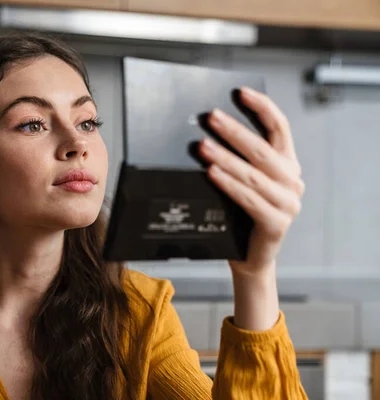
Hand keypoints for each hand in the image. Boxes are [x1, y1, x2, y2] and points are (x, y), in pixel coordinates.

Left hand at [199, 87, 304, 276]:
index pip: (279, 128)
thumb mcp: (242, 181)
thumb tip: (206, 132)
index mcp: (287, 164)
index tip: (240, 92)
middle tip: (211, 117)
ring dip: (225, 158)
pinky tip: (212, 173)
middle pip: (263, 150)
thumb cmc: (239, 215)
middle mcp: (292, 181)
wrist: (247, 256)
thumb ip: (236, 159)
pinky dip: (228, 184)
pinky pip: (248, 199)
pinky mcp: (277, 224)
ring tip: (203, 146)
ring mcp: (288, 203)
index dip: (261, 107)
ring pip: (253, 174)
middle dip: (235, 131)